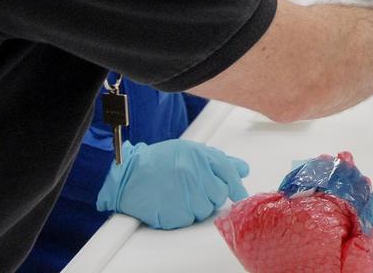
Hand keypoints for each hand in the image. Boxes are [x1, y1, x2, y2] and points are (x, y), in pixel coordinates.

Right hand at [96, 140, 249, 228]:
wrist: (129, 172)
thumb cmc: (160, 161)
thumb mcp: (192, 151)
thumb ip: (220, 161)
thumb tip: (243, 170)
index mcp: (200, 157)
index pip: (228, 173)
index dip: (236, 186)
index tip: (240, 195)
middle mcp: (194, 174)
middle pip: (218, 195)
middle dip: (211, 195)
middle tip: (195, 189)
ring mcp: (183, 194)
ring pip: (204, 210)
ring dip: (196, 206)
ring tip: (180, 194)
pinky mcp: (172, 212)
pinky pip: (187, 220)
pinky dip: (181, 215)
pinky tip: (171, 203)